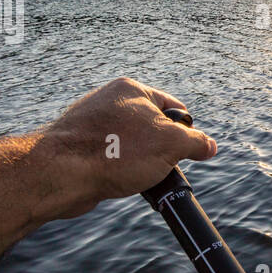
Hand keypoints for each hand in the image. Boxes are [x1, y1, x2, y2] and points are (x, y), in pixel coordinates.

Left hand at [38, 78, 216, 216]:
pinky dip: (122, 171)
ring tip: (139, 177)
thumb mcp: (170, 144)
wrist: (61, 174)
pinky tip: (121, 182)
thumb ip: (195, 142)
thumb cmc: (114, 152)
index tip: (187, 151)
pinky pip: (113, 158)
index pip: (173, 107)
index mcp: (131, 90)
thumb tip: (210, 146)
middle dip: (162, 150)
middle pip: (153, 127)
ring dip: (142, 163)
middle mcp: (111, 102)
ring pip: (133, 145)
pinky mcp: (81, 148)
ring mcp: (94, 125)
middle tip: (162, 167)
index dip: (186, 131)